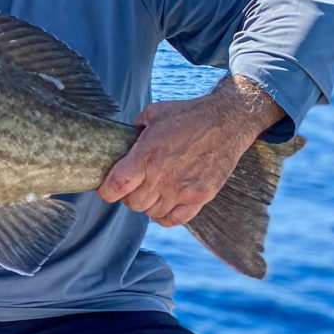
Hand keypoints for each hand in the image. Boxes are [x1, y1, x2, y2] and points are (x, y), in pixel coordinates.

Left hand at [98, 96, 253, 226]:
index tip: (107, 188)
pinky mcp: (201, 197)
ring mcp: (183, 190)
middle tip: (133, 186)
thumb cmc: (186, 115)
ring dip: (147, 205)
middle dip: (128, 196)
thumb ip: (133, 131)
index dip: (106, 191)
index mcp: (146, 156)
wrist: (226, 121)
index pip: (116, 186)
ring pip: (152, 213)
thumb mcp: (153, 114)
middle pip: (132, 204)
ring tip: (151, 191)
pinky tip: (164, 204)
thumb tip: (120, 142)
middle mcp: (163, 177)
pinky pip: (174, 220)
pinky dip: (165, 216)